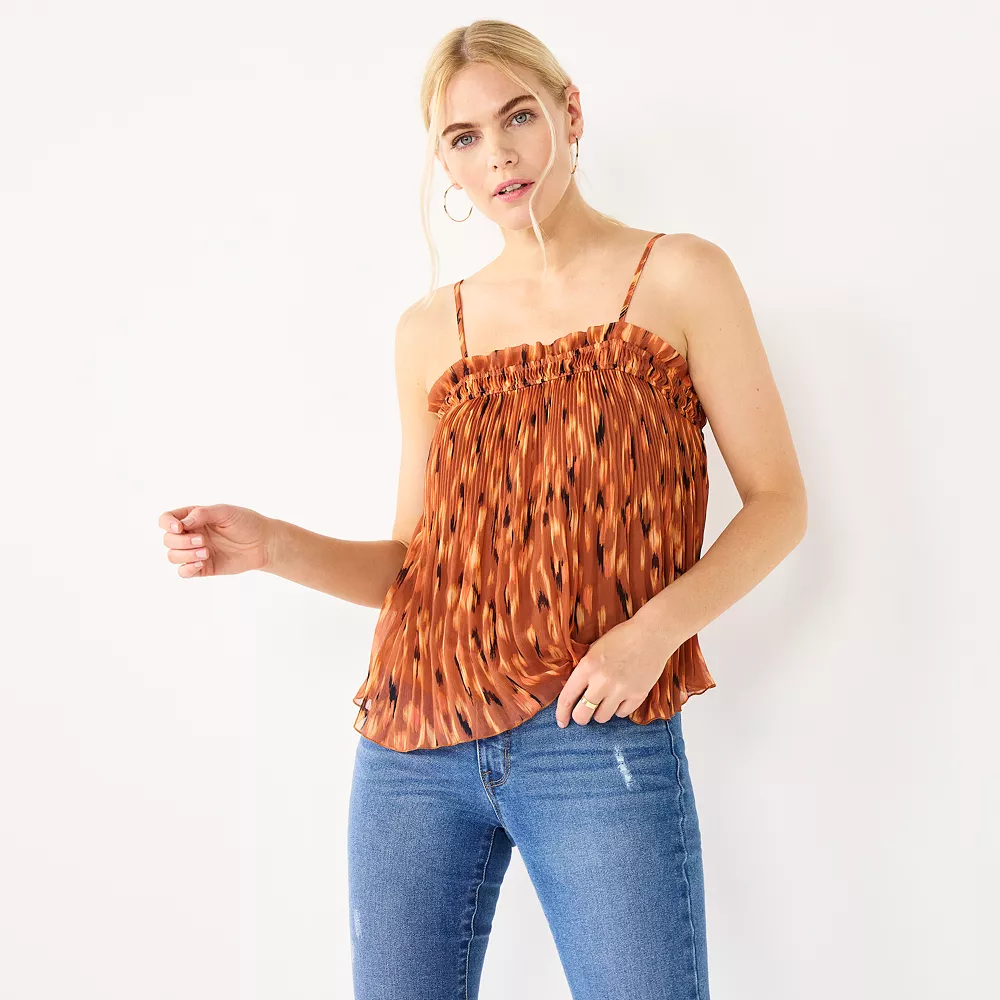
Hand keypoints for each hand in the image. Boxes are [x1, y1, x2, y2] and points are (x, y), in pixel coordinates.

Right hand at [157, 504, 272, 577]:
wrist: (263, 543)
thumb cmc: (246, 523)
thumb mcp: (226, 512)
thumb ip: (203, 514)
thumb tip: (183, 523)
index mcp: (193, 517)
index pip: (166, 519)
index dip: (167, 524)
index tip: (180, 528)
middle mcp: (191, 534)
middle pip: (168, 540)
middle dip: (181, 541)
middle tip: (203, 541)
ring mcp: (195, 551)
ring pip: (173, 556)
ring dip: (185, 555)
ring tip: (206, 552)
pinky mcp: (203, 567)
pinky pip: (183, 572)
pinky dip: (187, 569)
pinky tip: (201, 563)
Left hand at [555, 613, 678, 727]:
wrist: (652, 633)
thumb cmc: (622, 637)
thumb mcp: (594, 648)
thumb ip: (584, 669)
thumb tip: (574, 691)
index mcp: (588, 666)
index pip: (567, 698)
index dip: (561, 713)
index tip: (561, 722)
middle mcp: (602, 681)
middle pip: (583, 715)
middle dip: (580, 717)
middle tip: (583, 714)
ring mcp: (621, 690)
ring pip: (602, 717)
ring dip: (600, 712)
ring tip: (605, 701)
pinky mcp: (638, 695)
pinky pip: (622, 714)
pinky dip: (619, 709)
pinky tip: (620, 698)